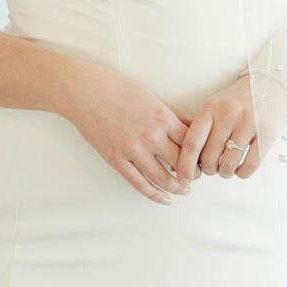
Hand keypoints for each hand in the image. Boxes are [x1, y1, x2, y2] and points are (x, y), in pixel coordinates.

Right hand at [62, 58, 201, 204]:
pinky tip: (164, 199)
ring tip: (183, 189)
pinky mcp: (115, 159)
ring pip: (163, 178)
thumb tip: (193, 126)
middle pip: (181, 164)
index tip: (202, 158)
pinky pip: (139, 183)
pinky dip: (154, 194)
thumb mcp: (150, 95)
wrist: (83, 91)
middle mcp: (150, 136)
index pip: (192, 143)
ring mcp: (132, 149)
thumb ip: (172, 113)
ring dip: (177, 187)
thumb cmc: (117, 87)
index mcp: (162, 117)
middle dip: (192, 173)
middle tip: (195, 175)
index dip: (200, 154)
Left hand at [176, 73, 286, 184]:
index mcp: (209, 108)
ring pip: (229, 163)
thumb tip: (186, 159)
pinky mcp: (267, 132)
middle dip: (208, 170)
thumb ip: (201, 128)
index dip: (185, 165)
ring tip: (225, 169)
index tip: (183, 179)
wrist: (268, 84)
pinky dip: (242, 173)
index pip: (192, 142)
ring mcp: (248, 123)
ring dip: (224, 173)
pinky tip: (240, 169)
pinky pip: (250, 165)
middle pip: (209, 157)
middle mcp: (227, 114)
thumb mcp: (213, 106)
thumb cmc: (235, 100)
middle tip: (210, 169)